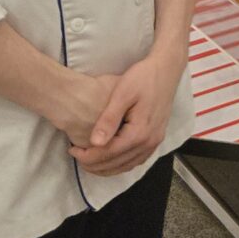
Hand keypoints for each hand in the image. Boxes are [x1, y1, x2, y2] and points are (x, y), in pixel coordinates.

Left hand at [68, 46, 185, 176]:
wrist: (166, 69)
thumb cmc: (143, 77)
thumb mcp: (122, 94)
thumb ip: (109, 119)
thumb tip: (94, 142)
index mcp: (140, 132)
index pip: (109, 153)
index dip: (88, 156)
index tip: (72, 150)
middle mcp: (149, 142)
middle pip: (118, 164)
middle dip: (94, 165)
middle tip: (76, 157)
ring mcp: (155, 142)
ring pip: (128, 165)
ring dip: (107, 168)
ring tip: (88, 161)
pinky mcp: (156, 138)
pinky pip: (137, 160)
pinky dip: (121, 164)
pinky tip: (110, 160)